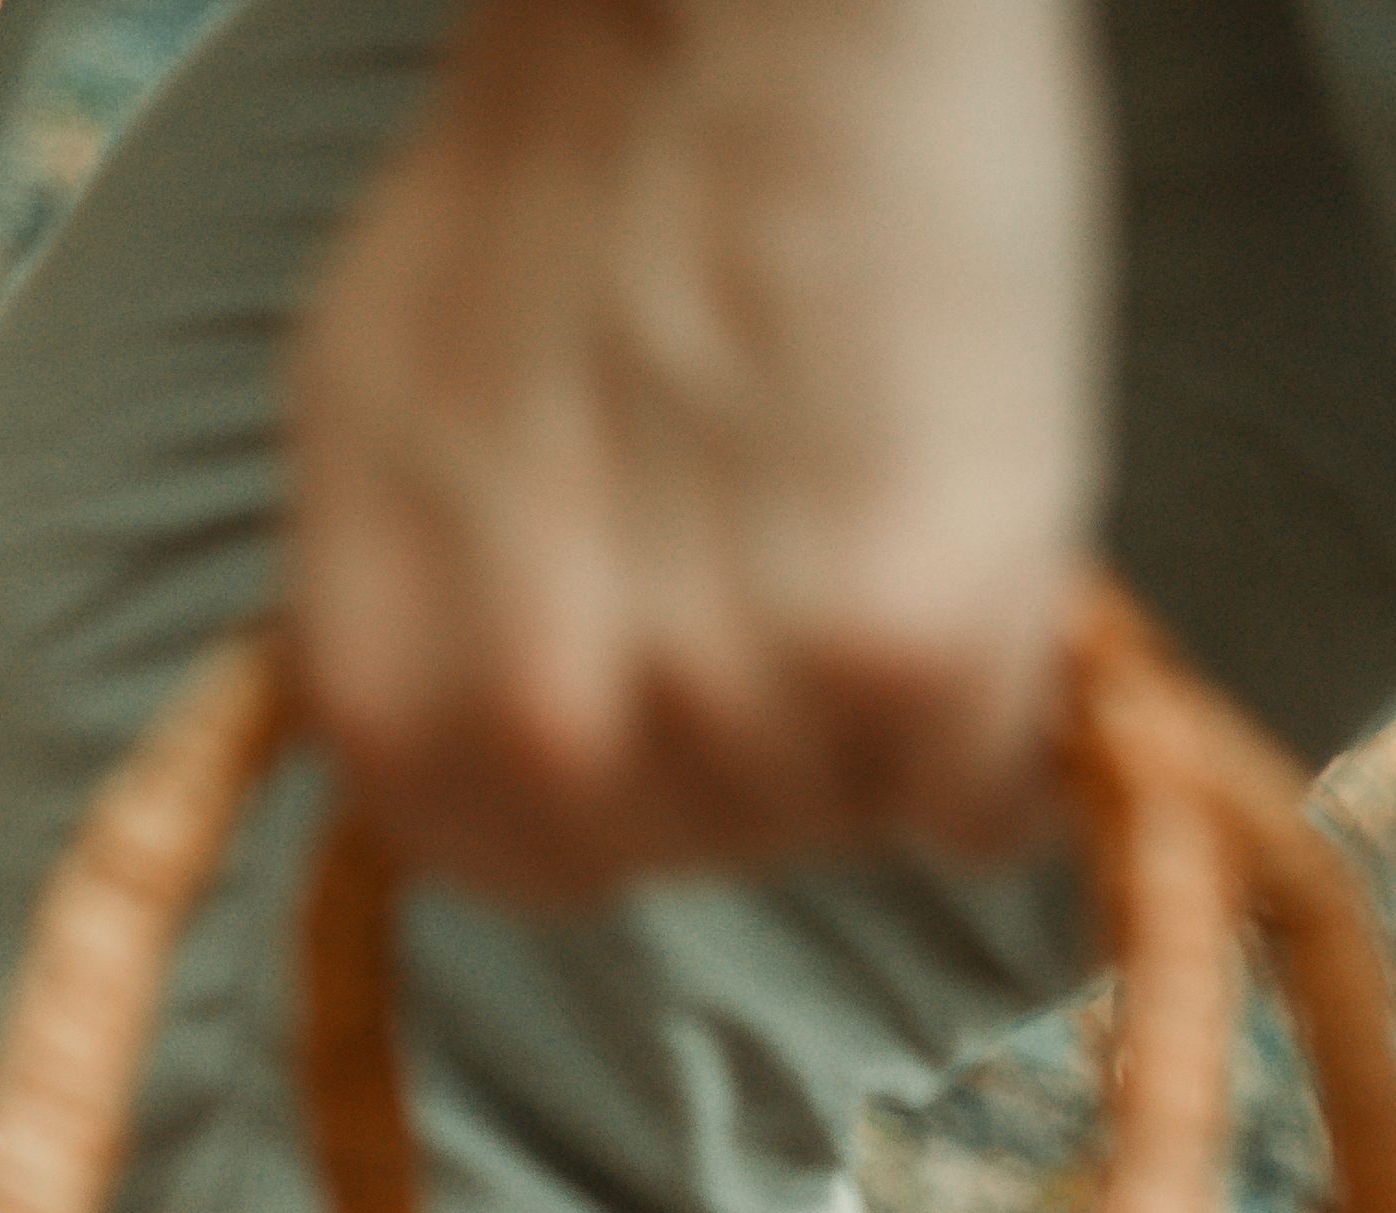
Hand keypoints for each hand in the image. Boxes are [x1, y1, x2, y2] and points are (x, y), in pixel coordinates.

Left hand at [286, 0, 1102, 904]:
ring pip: (843, 826)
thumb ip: (422, 608)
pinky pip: (983, 795)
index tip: (671, 651)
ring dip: (885, 710)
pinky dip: (1010, 713)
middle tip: (794, 530)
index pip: (517, 870)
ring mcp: (725, 711)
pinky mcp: (911, 656)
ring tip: (875, 496)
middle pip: (695, 858)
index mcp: (387, 697)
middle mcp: (538, 737)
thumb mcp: (385, 416)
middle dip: (755, 736)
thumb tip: (473, 726)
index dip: (612, 773)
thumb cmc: (564, 161)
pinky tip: (982, 559)